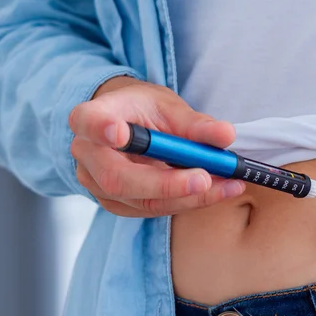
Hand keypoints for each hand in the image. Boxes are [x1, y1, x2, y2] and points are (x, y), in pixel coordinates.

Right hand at [69, 76, 244, 216]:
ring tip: (228, 185)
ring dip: (189, 197)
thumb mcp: (168, 106)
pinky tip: (216, 191)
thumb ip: (195, 123)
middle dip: (166, 184)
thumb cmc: (143, 111)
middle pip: (117, 177)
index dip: (101, 129)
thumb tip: (226, 135)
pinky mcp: (118, 203)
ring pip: (141, 200)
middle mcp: (87, 155)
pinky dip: (188, 202)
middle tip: (205, 179)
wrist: (128, 126)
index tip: (120, 133)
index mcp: (92, 117)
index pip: (88, 122)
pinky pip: (153, 209)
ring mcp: (98, 184)